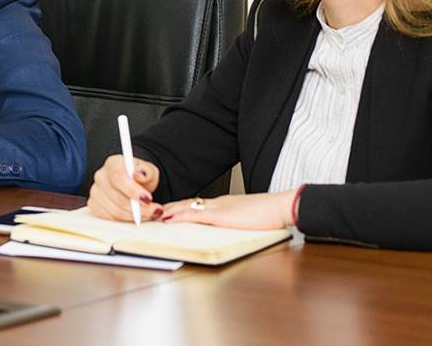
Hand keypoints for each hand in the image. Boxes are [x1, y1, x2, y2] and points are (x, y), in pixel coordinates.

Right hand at [87, 154, 162, 221]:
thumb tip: (141, 175)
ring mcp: (95, 192)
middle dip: (139, 208)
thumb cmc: (139, 177)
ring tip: (149, 213)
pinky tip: (136, 216)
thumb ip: (147, 172)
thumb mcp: (149, 171)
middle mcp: (101, 177)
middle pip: (117, 198)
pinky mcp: (95, 206)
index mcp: (113, 163)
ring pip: (115, 212)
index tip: (148, 199)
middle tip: (154, 210)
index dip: (133, 191)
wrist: (131, 184)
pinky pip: (111, 219)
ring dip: (135, 216)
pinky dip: (126, 220)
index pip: (118, 177)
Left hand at [159, 189, 297, 230]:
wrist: (281, 207)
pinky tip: (167, 219)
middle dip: (168, 209)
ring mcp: (218, 208)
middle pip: (186, 204)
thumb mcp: (246, 219)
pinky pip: (195, 215)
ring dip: (168, 211)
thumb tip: (227, 228)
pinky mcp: (220, 215)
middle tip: (150, 213)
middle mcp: (217, 203)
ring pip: (186, 207)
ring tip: (151, 216)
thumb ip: (234, 222)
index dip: (178, 208)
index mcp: (223, 204)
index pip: (195, 204)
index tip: (166, 211)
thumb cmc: (269, 216)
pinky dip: (179, 216)